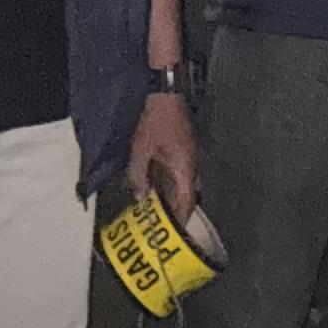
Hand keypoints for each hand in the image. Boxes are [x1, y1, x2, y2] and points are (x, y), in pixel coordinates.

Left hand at [126, 89, 197, 215]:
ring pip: (179, 184)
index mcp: (184, 169)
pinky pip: (174, 173)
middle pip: (184, 195)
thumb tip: (140, 196)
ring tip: (153, 211)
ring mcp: (186, 156)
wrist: (165, 93)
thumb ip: (138, 175)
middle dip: (172, 211)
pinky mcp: (180, 149)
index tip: (172, 233)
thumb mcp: (141, 150)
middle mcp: (189, 165)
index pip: (187, 202)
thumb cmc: (155, 121)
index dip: (180, 219)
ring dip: (168, 197)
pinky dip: (165, 183)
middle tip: (159, 226)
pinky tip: (152, 187)